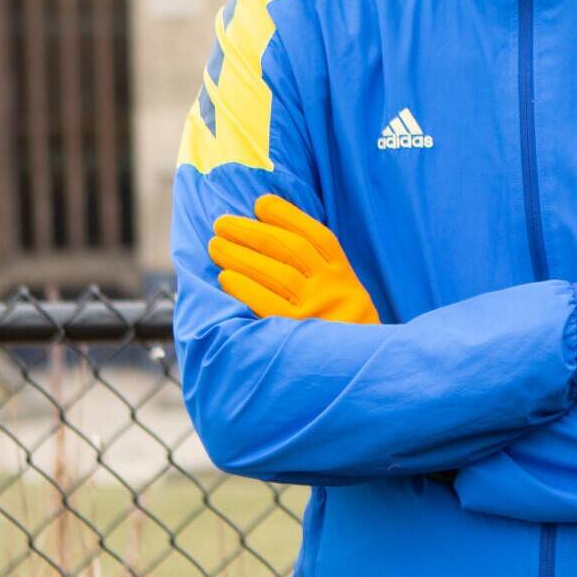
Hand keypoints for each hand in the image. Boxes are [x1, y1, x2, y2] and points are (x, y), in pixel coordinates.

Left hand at [210, 195, 378, 323]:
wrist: (361, 372)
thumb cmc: (342, 331)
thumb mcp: (345, 296)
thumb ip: (320, 271)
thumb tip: (273, 238)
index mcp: (344, 275)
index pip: (316, 236)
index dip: (287, 216)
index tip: (260, 203)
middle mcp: (332, 289)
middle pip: (289, 249)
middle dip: (252, 232)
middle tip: (221, 223)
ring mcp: (317, 311)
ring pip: (276, 273)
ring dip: (241, 256)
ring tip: (215, 246)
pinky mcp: (299, 335)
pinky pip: (268, 305)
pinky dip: (245, 288)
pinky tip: (225, 277)